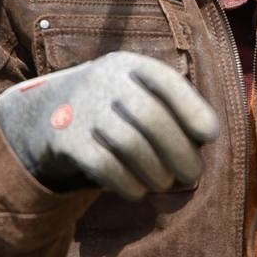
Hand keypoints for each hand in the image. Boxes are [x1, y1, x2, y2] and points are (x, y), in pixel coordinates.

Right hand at [0, 51, 219, 199]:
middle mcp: (104, 80)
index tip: (210, 135)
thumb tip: (201, 145)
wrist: (46, 114)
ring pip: (129, 143)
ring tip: (165, 184)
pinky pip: (104, 165)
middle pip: (150, 116)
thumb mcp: (137, 93)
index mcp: (129, 65)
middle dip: (179, 151)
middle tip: (192, 174)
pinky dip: (127, 183)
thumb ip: (170, 111)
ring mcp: (81, 108)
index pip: (166, 81)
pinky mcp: (64, 138)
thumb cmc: (114, 109)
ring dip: (156, 171)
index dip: (193, 109)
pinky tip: (138, 191)